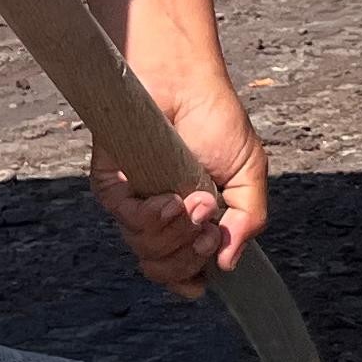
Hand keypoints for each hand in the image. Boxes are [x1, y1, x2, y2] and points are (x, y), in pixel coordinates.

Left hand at [90, 64, 268, 299]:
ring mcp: (135, 202)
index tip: (206, 272)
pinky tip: (169, 199)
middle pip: (164, 269)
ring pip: (144, 250)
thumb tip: (229, 264)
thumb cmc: (216, 119)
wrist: (185, 80)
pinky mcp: (112, 184)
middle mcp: (160, 217)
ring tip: (195, 200)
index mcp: (191, 221)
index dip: (189, 281)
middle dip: (189, 258)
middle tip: (209, 229)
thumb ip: (248, 221)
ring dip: (176, 233)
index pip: (182, 271)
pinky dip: (150, 217)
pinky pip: (124, 220)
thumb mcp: (249, 174)